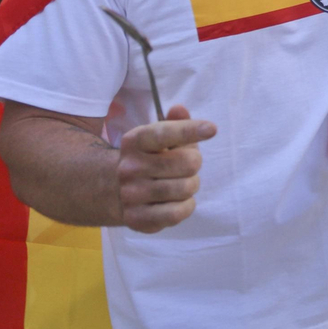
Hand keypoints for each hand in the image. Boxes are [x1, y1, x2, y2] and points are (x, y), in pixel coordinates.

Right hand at [116, 105, 216, 233]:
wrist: (115, 191)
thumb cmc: (150, 159)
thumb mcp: (159, 137)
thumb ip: (174, 123)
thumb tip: (179, 109)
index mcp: (134, 141)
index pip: (164, 133)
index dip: (190, 130)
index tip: (212, 129)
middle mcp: (129, 167)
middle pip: (187, 163)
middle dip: (195, 163)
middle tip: (187, 166)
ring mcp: (131, 194)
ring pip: (186, 188)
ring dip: (191, 185)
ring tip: (181, 183)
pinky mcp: (137, 218)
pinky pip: (178, 213)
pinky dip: (186, 206)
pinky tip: (178, 200)